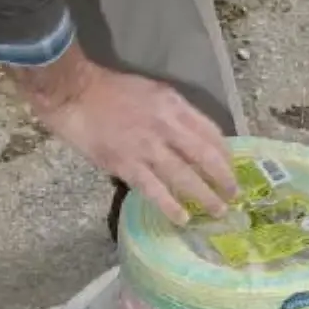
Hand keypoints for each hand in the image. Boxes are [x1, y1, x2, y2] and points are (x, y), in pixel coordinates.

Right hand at [13, 44, 236, 225]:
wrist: (74, 93)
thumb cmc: (112, 90)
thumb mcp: (153, 92)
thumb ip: (175, 113)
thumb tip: (194, 138)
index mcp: (174, 105)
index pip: (210, 132)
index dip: (225, 153)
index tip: (231, 167)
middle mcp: (166, 126)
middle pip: (205, 157)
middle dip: (224, 178)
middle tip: (234, 195)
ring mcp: (146, 147)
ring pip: (184, 177)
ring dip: (205, 196)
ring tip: (218, 210)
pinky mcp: (126, 164)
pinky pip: (154, 190)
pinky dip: (171, 205)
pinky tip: (183, 218)